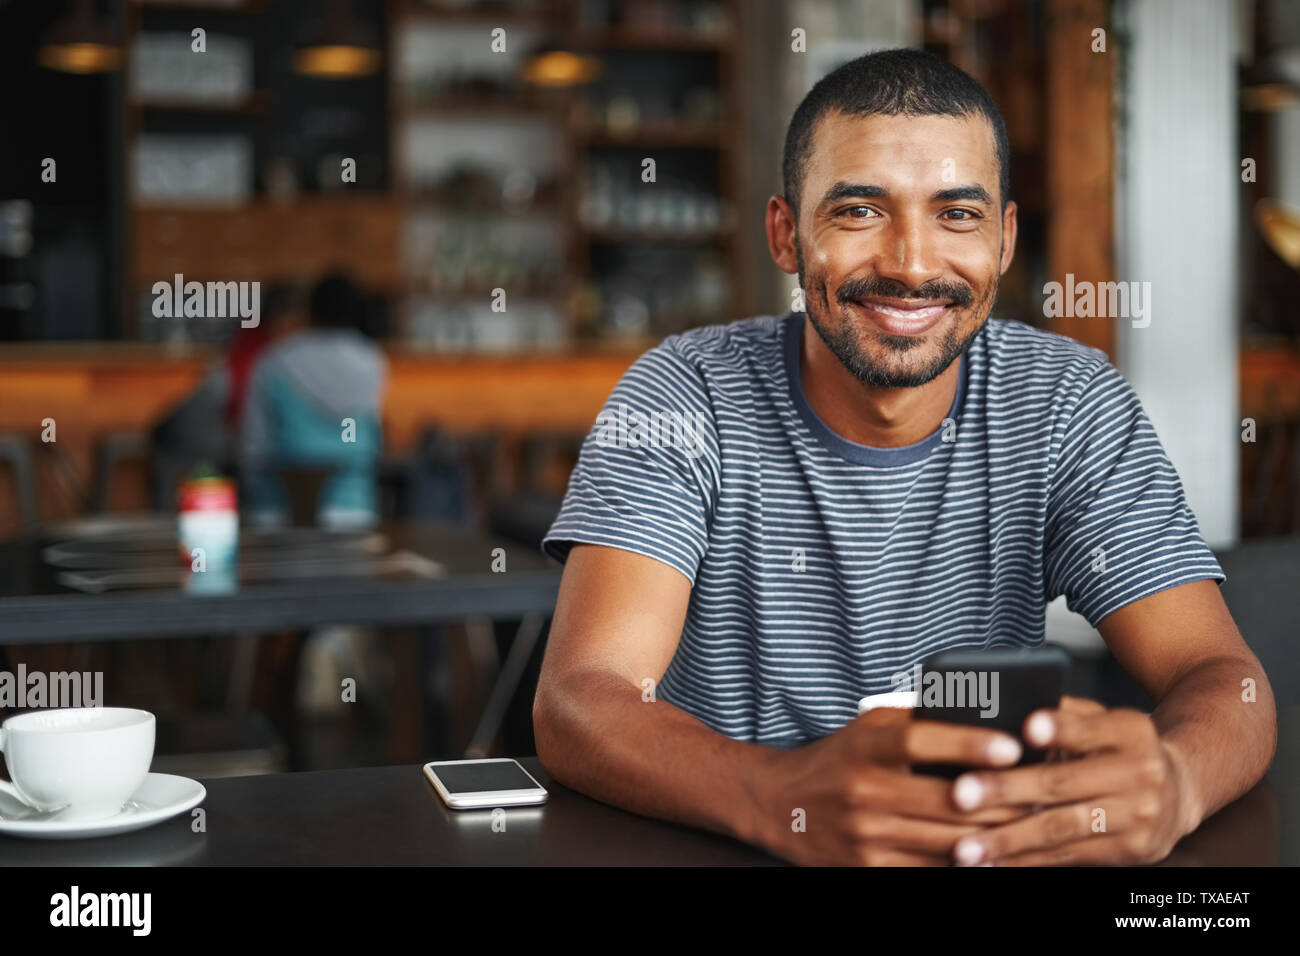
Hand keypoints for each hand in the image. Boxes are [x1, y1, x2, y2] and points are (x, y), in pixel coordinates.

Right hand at [755, 707, 1032, 865]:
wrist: (780, 805)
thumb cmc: (838, 760)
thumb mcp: (868, 727)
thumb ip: (917, 721)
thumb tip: (983, 715)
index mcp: (865, 745)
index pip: (922, 740)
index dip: (969, 744)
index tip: (1011, 747)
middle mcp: (862, 789)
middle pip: (947, 799)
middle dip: (1002, 799)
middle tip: (1040, 793)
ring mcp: (864, 834)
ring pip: (947, 840)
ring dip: (993, 835)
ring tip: (1027, 823)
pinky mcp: (867, 868)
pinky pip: (931, 869)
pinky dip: (965, 862)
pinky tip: (989, 852)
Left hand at [945, 696, 1200, 864]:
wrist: (1178, 792)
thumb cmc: (1118, 748)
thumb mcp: (1103, 719)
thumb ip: (1063, 712)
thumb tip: (1006, 706)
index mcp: (1129, 731)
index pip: (1088, 728)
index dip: (1058, 729)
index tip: (1025, 729)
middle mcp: (1139, 774)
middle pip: (1063, 783)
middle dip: (1007, 791)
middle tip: (961, 794)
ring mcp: (1137, 817)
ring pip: (1062, 828)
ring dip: (1009, 840)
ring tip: (966, 846)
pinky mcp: (1129, 851)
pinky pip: (1068, 856)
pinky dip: (1025, 861)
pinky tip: (992, 862)